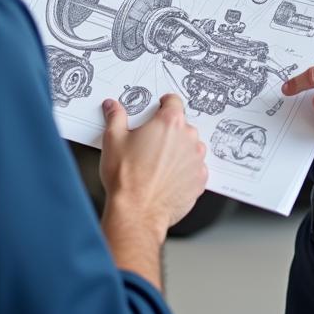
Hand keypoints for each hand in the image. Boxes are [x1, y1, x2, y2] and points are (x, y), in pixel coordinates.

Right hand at [100, 94, 207, 233]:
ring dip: (179, 150)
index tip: (159, 109)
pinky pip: (194, 168)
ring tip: (158, 163)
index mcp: (169, 122)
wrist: (137, 212)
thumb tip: (113, 107)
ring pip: (190, 147)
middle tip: (150, 143)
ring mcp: (196, 159)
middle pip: (182, 125)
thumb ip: (116, 117)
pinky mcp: (200, 180)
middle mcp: (188, 138)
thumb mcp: (113, 140)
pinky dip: (184, 170)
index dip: (164, 104)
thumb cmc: (126, 178)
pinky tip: (167, 177)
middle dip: (168, 131)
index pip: (173, 101)